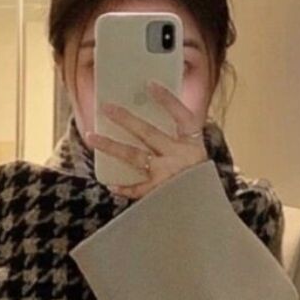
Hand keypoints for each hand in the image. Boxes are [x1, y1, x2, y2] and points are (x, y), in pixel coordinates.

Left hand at [87, 80, 207, 199]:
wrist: (207, 214)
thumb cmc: (200, 183)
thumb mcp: (197, 157)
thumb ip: (180, 139)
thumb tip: (149, 118)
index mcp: (193, 145)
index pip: (183, 116)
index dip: (168, 100)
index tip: (150, 85)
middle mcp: (180, 158)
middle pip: (149, 133)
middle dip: (126, 119)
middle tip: (106, 107)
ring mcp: (169, 177)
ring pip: (136, 157)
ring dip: (112, 146)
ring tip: (92, 137)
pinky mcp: (161, 195)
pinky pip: (138, 189)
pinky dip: (124, 187)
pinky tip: (110, 183)